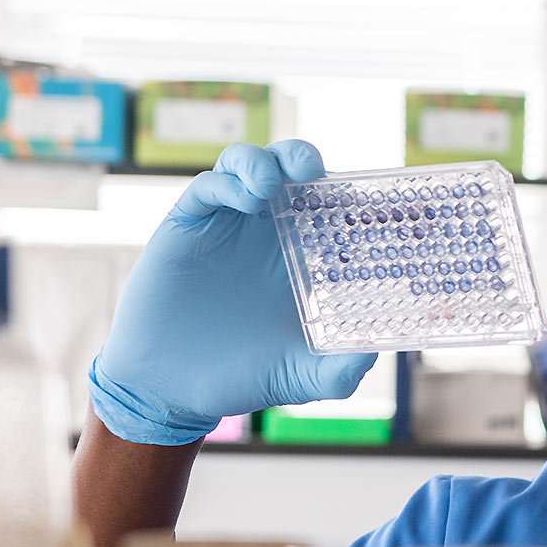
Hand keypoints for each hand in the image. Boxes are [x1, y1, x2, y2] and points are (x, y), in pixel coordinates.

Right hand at [88, 141, 376, 445]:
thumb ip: (340, 370)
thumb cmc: (243, 375)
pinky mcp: (187, 226)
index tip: (363, 193)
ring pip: (244, 165)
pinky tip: (244, 200)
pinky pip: (205, 188)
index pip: (327, 204)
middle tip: (312, 170)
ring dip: (261, 162)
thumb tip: (372, 354)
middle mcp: (265, 230)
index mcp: (301, 253)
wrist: (174, 389)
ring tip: (271, 182)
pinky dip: (226, 184)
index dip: (346, 190)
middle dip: (302, 158)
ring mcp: (226, 223)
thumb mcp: (302, 376)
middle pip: (288, 171)